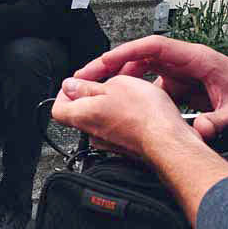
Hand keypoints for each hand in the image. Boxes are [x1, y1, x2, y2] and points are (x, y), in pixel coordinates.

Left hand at [52, 75, 200, 160]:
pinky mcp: (126, 146)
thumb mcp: (115, 84)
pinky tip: (140, 106)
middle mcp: (91, 132)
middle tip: (106, 82)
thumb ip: (87, 85)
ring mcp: (109, 142)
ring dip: (111, 103)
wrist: (170, 142)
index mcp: (81, 116)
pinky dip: (125, 115)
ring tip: (128, 91)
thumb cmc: (144, 116)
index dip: (65, 92)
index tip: (77, 82)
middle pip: (80, 111)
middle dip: (92, 94)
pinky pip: (119, 126)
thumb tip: (70, 85)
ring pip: (102, 117)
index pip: (57, 107)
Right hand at [72, 35, 227, 140]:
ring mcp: (180, 71)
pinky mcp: (180, 82)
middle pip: (138, 56)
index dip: (124, 52)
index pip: (152, 47)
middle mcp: (183, 61)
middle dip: (110, 65)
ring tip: (96, 90)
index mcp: (195, 58)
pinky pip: (150, 82)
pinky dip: (133, 89)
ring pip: (140, 69)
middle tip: (86, 76)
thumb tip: (197, 134)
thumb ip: (216, 123)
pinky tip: (121, 102)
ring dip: (118, 77)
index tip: (103, 62)